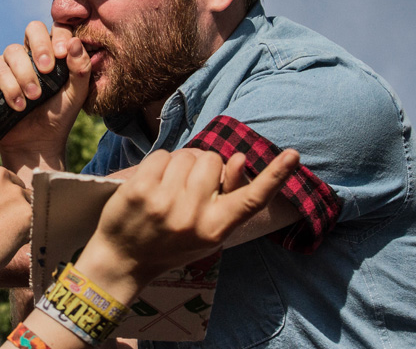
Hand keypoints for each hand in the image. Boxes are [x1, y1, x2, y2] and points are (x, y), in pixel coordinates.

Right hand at [0, 21, 90, 172]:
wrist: (37, 142)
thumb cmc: (59, 115)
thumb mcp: (77, 94)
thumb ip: (81, 69)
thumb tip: (74, 42)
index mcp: (55, 51)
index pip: (57, 28)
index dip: (59, 35)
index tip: (63, 54)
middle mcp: (32, 52)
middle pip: (33, 28)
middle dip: (40, 46)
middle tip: (47, 69)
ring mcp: (12, 62)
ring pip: (13, 51)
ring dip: (25, 74)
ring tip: (34, 97)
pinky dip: (10, 86)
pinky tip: (20, 105)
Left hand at [76, 147, 298, 297]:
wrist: (123, 260)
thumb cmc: (171, 243)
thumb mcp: (206, 232)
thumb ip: (227, 198)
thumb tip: (239, 158)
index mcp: (215, 230)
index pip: (252, 200)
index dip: (275, 176)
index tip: (293, 155)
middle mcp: (192, 217)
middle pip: (213, 160)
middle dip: (203, 165)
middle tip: (188, 186)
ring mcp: (164, 203)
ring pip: (187, 155)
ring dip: (180, 163)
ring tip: (168, 188)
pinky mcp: (140, 190)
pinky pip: (161, 155)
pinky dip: (159, 163)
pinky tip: (152, 183)